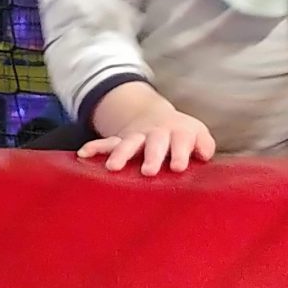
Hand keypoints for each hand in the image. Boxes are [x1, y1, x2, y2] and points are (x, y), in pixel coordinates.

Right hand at [79, 84, 217, 176]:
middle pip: (154, 142)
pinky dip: (94, 147)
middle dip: (151, 156)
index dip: (181, 152)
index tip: (179, 167)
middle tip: (149, 171)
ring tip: (113, 168)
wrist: (156, 116)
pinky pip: (105, 143)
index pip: (181, 140)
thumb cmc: (181, 134)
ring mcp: (136, 137)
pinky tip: (83, 154)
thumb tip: (205, 155)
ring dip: (121, 154)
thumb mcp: (198, 134)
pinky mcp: (120, 140)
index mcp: (178, 132)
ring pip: (128, 143)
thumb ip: (204, 145)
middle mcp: (156, 133)